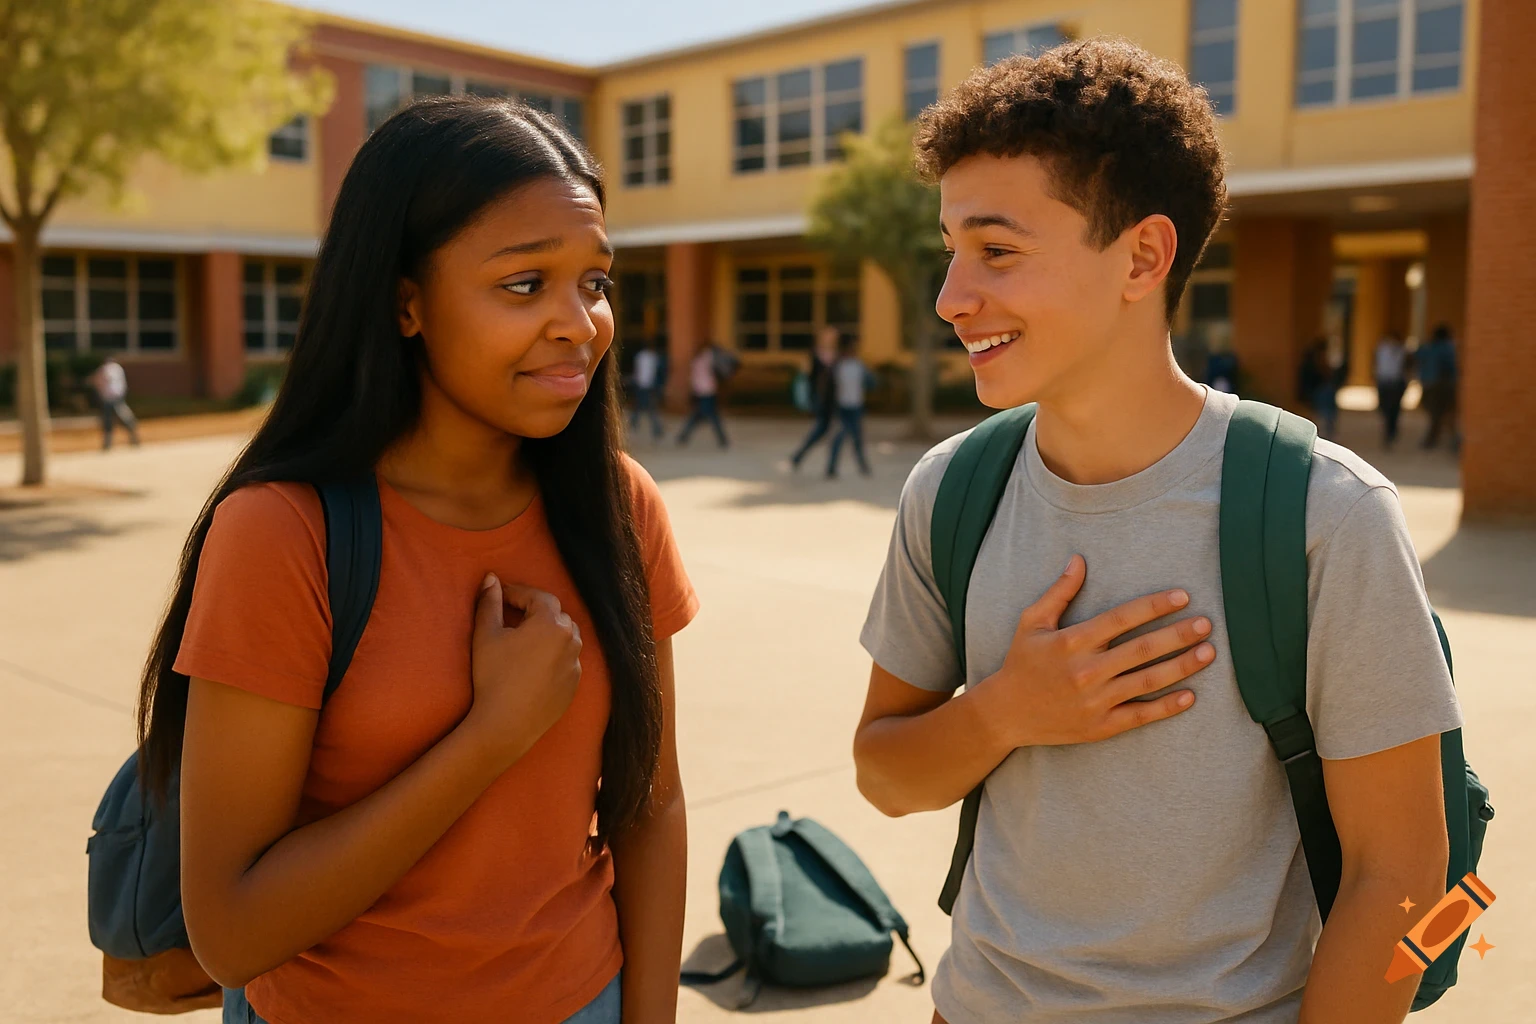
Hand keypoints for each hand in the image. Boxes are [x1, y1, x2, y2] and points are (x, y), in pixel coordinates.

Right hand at [461, 574, 582, 769]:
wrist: (506, 725)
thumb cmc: (493, 677)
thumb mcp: (486, 635)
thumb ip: (489, 602)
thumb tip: (491, 579)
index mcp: (551, 623)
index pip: (537, 597)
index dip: (517, 593)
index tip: (500, 595)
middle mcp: (571, 640)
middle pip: (555, 614)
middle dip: (534, 610)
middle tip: (511, 613)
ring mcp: (576, 663)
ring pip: (566, 636)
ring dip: (549, 631)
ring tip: (525, 636)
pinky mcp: (574, 684)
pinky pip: (567, 659)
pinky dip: (555, 654)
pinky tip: (535, 662)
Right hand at [978, 555, 1213, 748]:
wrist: (1006, 714)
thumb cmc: (1022, 662)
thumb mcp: (1032, 622)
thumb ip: (1059, 592)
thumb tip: (1079, 559)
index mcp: (1071, 642)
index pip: (1121, 618)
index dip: (1153, 606)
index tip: (1182, 596)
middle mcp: (1085, 671)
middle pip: (1141, 650)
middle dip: (1178, 635)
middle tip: (1207, 623)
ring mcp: (1095, 701)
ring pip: (1147, 681)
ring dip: (1182, 666)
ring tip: (1208, 653)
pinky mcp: (1100, 726)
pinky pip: (1140, 715)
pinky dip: (1167, 707)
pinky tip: (1191, 695)